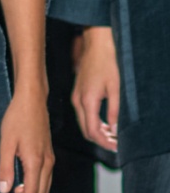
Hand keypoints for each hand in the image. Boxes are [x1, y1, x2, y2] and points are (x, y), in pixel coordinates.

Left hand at [0, 86, 53, 192]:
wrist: (32, 100)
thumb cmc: (17, 118)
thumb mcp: (6, 143)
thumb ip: (5, 168)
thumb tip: (4, 190)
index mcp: (36, 162)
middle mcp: (47, 164)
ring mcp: (49, 160)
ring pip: (43, 190)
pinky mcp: (48, 155)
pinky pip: (44, 180)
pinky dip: (33, 190)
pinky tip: (18, 187)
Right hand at [71, 25, 118, 151]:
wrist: (97, 45)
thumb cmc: (108, 63)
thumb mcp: (116, 88)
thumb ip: (115, 111)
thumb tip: (114, 130)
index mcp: (87, 100)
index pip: (92, 131)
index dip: (104, 143)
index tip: (116, 147)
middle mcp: (78, 101)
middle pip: (86, 130)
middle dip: (100, 140)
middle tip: (116, 145)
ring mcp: (76, 97)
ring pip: (84, 123)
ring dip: (97, 132)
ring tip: (113, 136)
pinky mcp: (77, 93)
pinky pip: (83, 114)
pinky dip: (93, 123)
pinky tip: (106, 124)